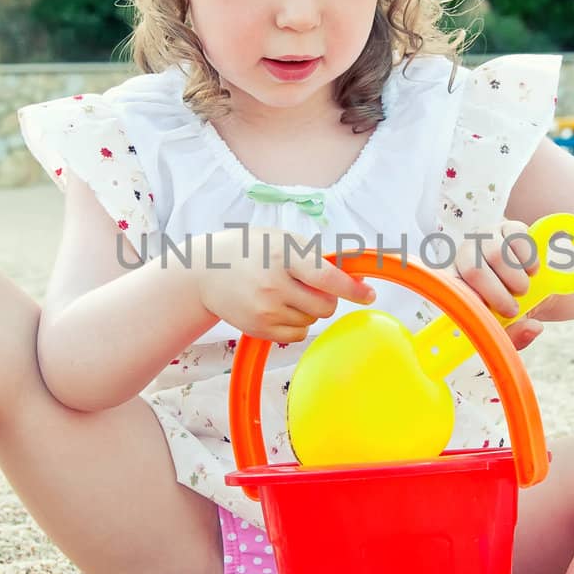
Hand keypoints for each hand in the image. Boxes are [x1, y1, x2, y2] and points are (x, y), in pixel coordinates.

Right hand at [194, 227, 374, 344]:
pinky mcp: (260, 329)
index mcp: (283, 256)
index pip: (327, 278)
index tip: (370, 294)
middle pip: (326, 305)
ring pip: (313, 320)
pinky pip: (297, 333)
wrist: (204, 273)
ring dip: (308, 309)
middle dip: (327, 297)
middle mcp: (274, 285)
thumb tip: (353, 277)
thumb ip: (314, 256)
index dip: (353, 289)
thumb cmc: (248, 251)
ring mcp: (266, 310)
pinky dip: (296, 322)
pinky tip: (277, 306)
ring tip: (284, 292)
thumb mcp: (280, 239)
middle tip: (308, 284)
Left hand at [445, 219, 545, 350]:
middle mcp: (464, 254)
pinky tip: (531, 271)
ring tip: (523, 290)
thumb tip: (532, 328)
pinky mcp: (507, 227)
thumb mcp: (509, 327)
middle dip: (497, 295)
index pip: (450, 286)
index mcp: (454, 280)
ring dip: (516, 279)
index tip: (492, 318)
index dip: (470, 302)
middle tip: (512, 309)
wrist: (532, 284)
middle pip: (473, 269)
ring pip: (497, 254)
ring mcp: (485, 237)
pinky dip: (529, 261)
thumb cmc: (511, 306)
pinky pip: (518, 239)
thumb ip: (514, 335)